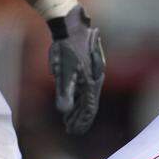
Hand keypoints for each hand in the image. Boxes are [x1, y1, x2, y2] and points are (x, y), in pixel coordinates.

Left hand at [49, 6, 105, 135]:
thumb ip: (64, 92)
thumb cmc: (66, 48)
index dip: (81, 122)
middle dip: (78, 119)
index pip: (88, 109)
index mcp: (91, 84)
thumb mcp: (63, 71)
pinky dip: (76, 99)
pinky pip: (83, 90)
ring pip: (85, 98)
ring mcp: (91, 76)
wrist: (70, 27)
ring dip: (76, 111)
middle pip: (88, 106)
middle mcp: (94, 81)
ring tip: (68, 121)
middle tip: (70, 131)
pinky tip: (69, 104)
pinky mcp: (85, 71)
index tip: (74, 132)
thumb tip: (63, 111)